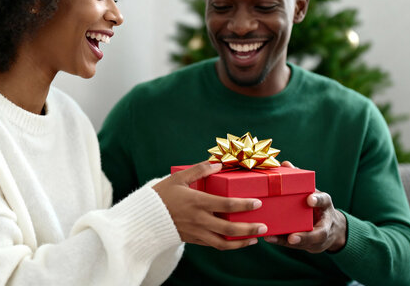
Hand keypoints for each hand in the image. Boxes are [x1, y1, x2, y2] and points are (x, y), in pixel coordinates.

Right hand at [152, 161, 266, 249]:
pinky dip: (228, 245)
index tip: (257, 203)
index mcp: (197, 202)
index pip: (226, 205)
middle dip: (249, 229)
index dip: (243, 205)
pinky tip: (237, 242)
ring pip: (223, 243)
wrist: (145, 219)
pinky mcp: (194, 240)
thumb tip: (218, 163)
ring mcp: (197, 232)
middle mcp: (199, 220)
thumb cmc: (162, 195)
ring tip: (255, 239)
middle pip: (230, 229)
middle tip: (264, 227)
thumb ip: (199, 170)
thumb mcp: (179, 178)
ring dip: (242, 242)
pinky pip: (214, 245)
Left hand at [264, 162, 346, 252]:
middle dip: (306, 235)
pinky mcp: (308, 244)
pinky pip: (294, 245)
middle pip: (319, 233)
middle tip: (293, 236)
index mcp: (324, 205)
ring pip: (306, 243)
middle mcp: (324, 223)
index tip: (309, 199)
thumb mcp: (312, 191)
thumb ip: (299, 179)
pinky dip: (281, 241)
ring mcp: (317, 236)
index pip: (324, 201)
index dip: (318, 200)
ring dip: (291, 242)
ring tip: (274, 238)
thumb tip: (285, 163)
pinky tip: (268, 238)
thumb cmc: (315, 204)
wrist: (330, 227)